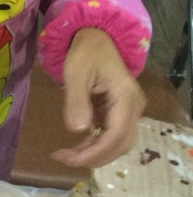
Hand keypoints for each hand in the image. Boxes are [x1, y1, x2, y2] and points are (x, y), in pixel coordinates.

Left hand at [52, 27, 144, 168]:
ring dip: (93, 153)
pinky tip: (75, 147)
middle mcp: (133, 108)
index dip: (95, 151)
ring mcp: (128, 111)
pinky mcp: (119, 113)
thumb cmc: (86, 52)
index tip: (70, 158)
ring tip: (65, 155)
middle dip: (92, 157)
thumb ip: (76, 101)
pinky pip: (111, 135)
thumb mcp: (76, 73)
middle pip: (120, 144)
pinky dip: (94, 144)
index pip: (116, 135)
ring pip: (116, 143)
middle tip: (62, 158)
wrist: (96, 38)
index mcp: (126, 98)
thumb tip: (77, 131)